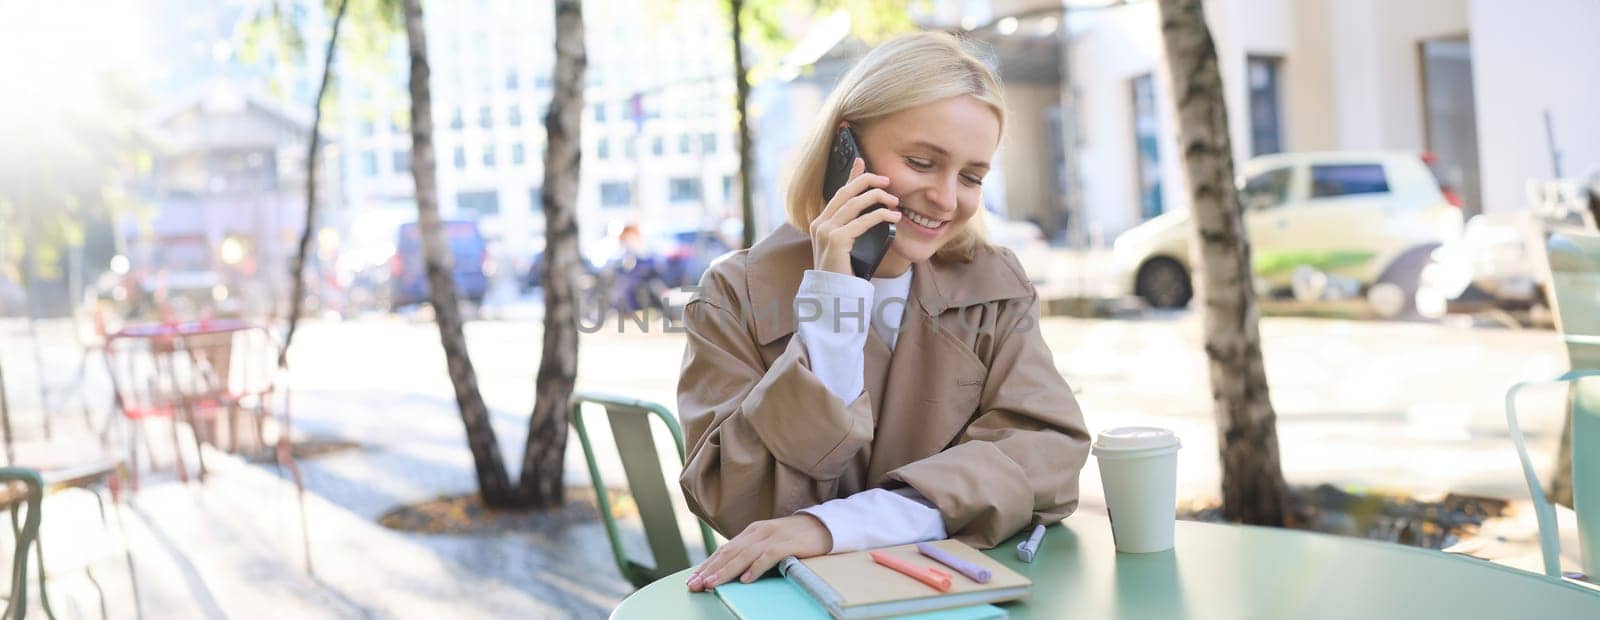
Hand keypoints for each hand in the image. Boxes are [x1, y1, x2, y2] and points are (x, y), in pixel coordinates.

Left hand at [685, 514, 832, 591]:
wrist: (826, 525)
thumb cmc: (796, 538)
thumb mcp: (770, 543)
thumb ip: (753, 552)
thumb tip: (733, 571)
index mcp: (752, 532)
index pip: (724, 549)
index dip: (707, 564)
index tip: (693, 579)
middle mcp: (759, 531)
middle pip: (729, 552)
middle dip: (710, 569)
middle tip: (695, 584)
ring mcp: (774, 536)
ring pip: (744, 554)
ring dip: (726, 570)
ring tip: (712, 584)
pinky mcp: (789, 543)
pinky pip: (769, 556)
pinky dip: (756, 567)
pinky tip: (746, 578)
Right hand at [811, 157, 900, 275]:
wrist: (833, 296)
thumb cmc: (844, 274)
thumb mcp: (849, 247)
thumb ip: (855, 228)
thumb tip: (874, 213)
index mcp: (820, 223)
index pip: (838, 193)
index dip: (851, 176)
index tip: (862, 161)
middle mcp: (820, 224)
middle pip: (845, 192)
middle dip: (868, 181)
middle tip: (888, 181)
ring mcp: (826, 231)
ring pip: (854, 203)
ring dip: (878, 198)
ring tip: (895, 201)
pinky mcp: (836, 240)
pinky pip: (862, 221)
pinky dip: (880, 216)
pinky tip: (893, 217)